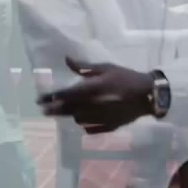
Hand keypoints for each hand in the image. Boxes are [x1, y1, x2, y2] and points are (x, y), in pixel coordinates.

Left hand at [37, 58, 153, 131]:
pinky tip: (84, 119)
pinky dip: (84, 123)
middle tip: (44, 110)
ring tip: (67, 111)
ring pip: (78, 119)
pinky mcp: (108, 126)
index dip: (50, 97)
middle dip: (54, 110)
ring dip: (71, 115)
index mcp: (92, 89)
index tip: (39, 99)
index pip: (65, 94)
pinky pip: (89, 128)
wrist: (148, 95)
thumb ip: (85, 66)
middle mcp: (93, 105)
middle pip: (67, 110)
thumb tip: (67, 59)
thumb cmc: (126, 77)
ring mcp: (100, 118)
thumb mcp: (106, 67)